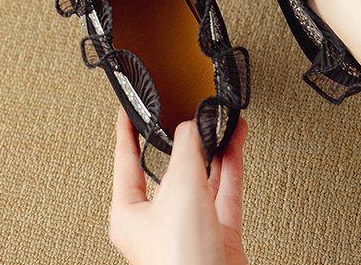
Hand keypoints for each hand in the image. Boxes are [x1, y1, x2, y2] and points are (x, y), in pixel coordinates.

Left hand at [109, 109, 248, 264]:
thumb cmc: (181, 262)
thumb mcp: (180, 188)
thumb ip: (188, 149)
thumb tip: (193, 126)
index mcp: (129, 214)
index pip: (126, 162)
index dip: (126, 132)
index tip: (127, 112)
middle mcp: (158, 221)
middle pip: (170, 168)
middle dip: (183, 139)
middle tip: (188, 111)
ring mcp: (189, 227)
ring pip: (201, 177)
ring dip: (212, 147)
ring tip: (220, 120)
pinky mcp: (218, 234)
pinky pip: (224, 189)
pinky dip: (231, 164)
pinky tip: (234, 142)